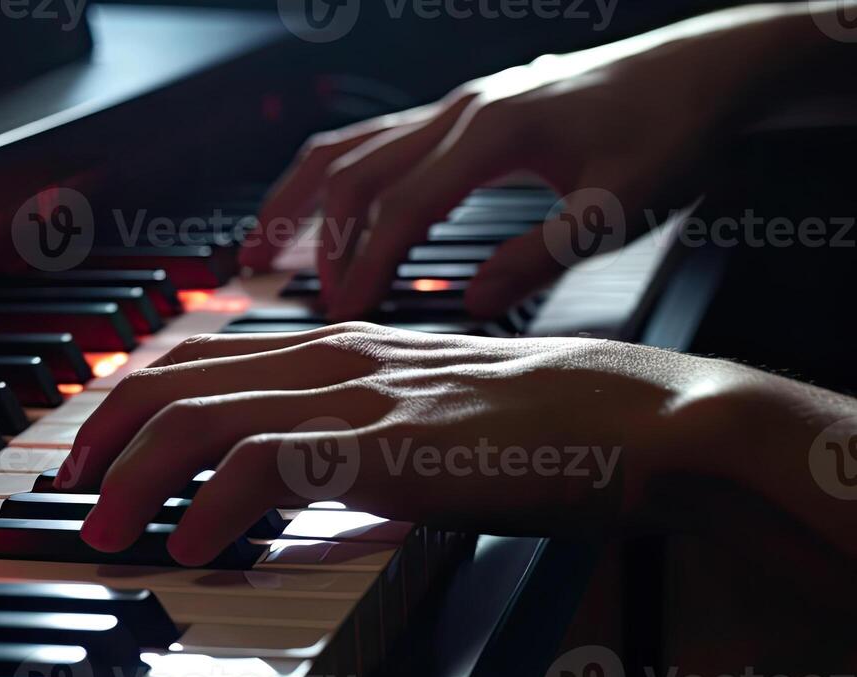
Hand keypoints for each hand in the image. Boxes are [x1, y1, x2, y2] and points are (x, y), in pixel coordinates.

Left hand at [54, 324, 765, 565]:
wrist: (631, 421)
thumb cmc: (534, 428)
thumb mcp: (419, 417)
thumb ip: (347, 435)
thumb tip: (281, 482)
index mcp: (335, 348)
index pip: (198, 356)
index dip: (128, 400)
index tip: (94, 450)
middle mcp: (330, 357)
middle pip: (175, 378)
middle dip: (104, 435)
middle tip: (68, 490)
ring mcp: (356, 396)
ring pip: (202, 416)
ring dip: (135, 476)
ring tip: (102, 528)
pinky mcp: (386, 444)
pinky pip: (266, 466)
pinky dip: (212, 507)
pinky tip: (192, 546)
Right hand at [240, 4, 814, 320]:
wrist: (705, 71)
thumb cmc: (673, 132)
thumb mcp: (622, 207)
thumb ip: (543, 255)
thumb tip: (472, 303)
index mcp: (493, 130)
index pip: (402, 207)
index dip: (366, 265)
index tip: (341, 316)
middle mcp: (461, 110)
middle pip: (355, 171)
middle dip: (316, 238)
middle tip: (293, 297)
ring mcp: (456, 107)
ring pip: (350, 147)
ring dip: (302, 199)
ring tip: (260, 248)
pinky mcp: (462, 115)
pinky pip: (374, 143)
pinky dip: (334, 182)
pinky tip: (318, 213)